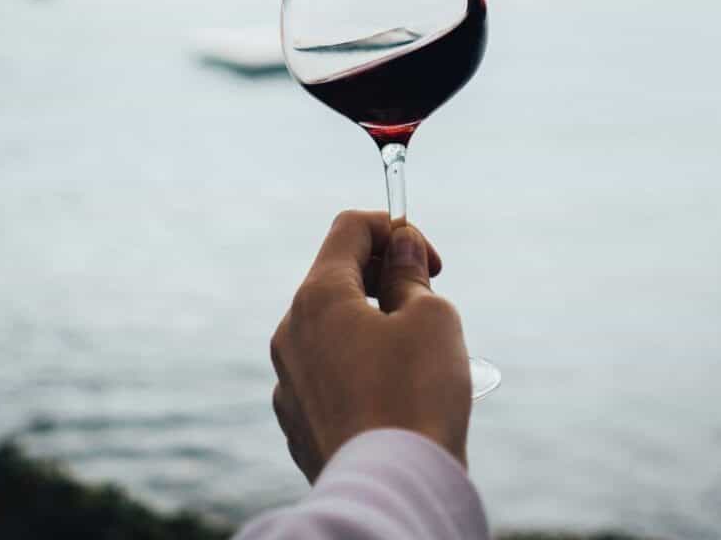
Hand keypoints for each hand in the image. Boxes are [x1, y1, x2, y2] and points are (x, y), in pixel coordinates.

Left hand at [270, 210, 471, 482]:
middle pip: (337, 277)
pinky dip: (359, 367)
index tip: (430, 261)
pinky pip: (328, 374)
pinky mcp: (296, 421)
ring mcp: (288, 380)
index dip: (395, 229)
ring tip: (417, 356)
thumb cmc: (416, 398)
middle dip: (385, 278)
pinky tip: (393, 396)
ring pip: (333, 328)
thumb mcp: (432, 318)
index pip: (350, 229)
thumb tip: (402, 249)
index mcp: (318, 297)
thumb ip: (412, 274)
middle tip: (428, 303)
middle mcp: (291, 332)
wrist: (391, 491)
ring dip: (373, 324)